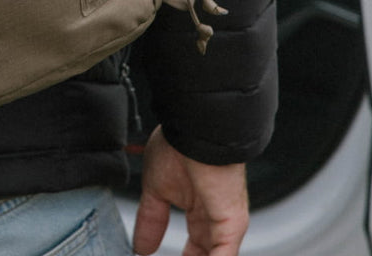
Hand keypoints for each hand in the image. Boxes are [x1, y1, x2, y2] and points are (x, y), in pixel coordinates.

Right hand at [132, 126, 249, 255]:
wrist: (192, 128)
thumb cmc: (177, 144)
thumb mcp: (156, 187)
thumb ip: (151, 219)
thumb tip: (140, 245)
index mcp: (200, 208)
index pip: (195, 248)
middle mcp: (215, 218)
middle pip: (205, 254)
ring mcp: (225, 223)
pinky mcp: (231, 225)